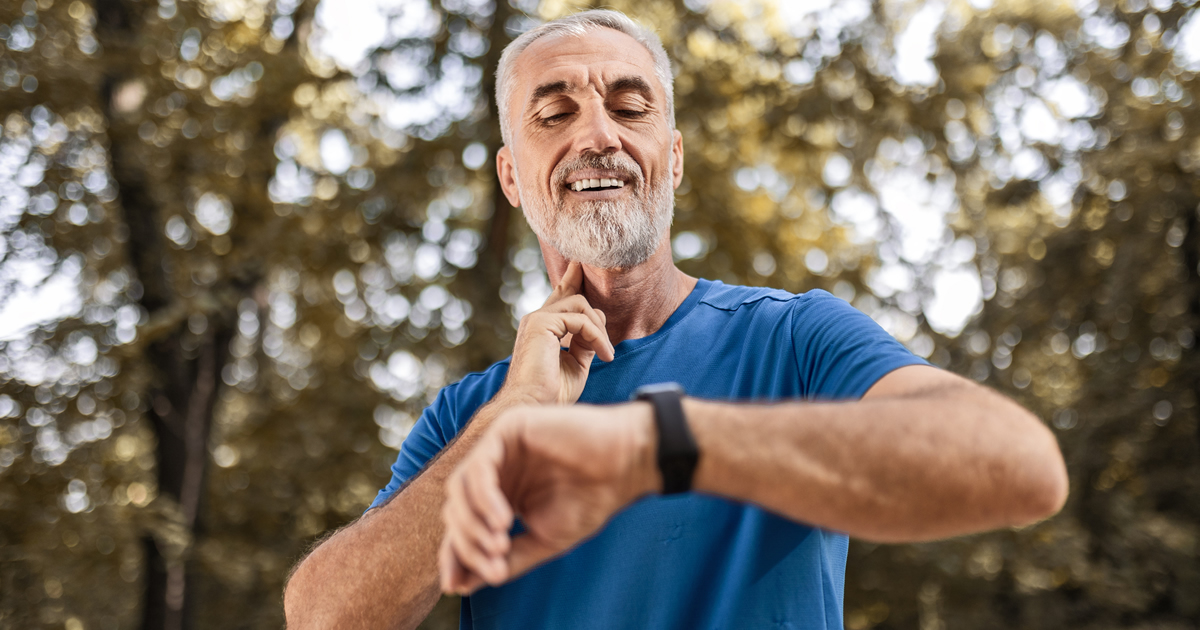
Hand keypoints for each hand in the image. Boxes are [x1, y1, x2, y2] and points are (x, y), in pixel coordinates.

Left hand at [438, 403, 658, 594]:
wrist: (626, 467)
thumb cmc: (592, 499)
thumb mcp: (544, 539)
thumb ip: (506, 559)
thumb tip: (461, 585)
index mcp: (500, 493)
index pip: (462, 524)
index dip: (454, 555)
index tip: (456, 586)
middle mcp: (495, 470)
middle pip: (456, 508)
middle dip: (467, 543)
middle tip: (494, 565)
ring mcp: (498, 447)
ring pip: (460, 488)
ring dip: (473, 523)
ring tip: (500, 545)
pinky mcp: (507, 428)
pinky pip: (479, 467)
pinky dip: (484, 498)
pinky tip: (505, 520)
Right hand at [499, 261, 614, 405]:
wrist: (532, 408)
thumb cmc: (551, 393)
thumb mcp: (576, 364)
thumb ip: (585, 343)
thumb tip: (598, 329)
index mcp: (542, 328)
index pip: (560, 296)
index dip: (572, 279)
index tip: (583, 265)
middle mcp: (537, 319)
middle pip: (571, 293)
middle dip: (594, 306)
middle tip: (606, 341)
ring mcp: (537, 319)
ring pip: (581, 305)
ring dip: (600, 331)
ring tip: (606, 355)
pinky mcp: (542, 323)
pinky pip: (581, 320)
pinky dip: (598, 337)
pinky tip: (604, 356)